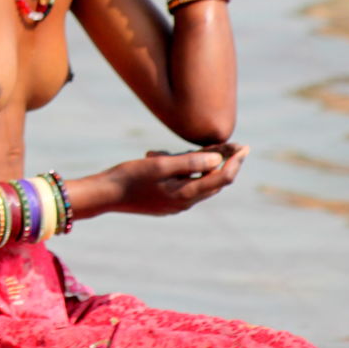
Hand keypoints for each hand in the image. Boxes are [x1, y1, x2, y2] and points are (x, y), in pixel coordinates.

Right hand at [104, 143, 247, 216]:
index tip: (244, 146)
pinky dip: (180, 171)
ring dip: (191, 164)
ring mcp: (174, 205)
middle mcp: (184, 203)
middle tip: (219, 142)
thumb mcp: (160, 164)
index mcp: (186, 195)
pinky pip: (183, 185)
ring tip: (162, 152)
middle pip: (213, 181)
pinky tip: (159, 160)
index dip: (236, 161)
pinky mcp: (165, 203)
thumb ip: (190, 162)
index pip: (222, 178)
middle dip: (218, 161)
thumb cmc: (130, 177)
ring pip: (197, 182)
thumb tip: (217, 159)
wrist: (105, 195)